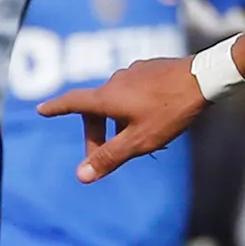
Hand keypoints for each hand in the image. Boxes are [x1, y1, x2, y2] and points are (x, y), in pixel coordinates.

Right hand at [44, 56, 206, 181]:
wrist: (203, 78)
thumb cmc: (170, 111)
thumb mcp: (139, 141)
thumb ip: (109, 157)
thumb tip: (81, 176)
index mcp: (107, 97)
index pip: (73, 102)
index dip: (56, 108)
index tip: (41, 109)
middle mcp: (115, 81)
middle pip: (95, 109)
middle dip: (96, 134)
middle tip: (104, 157)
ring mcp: (133, 72)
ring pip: (116, 101)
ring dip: (117, 122)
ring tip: (136, 141)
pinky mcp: (150, 69)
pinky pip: (134, 91)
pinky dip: (133, 108)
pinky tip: (153, 118)